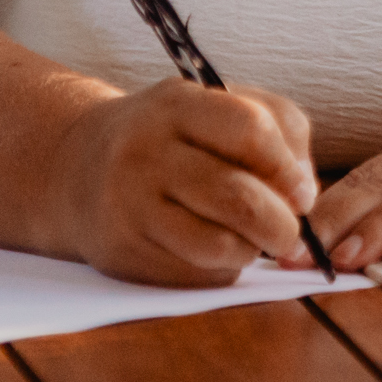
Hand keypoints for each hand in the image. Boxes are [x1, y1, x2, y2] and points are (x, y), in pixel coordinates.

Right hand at [43, 79, 317, 287]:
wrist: (77, 166)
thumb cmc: (169, 136)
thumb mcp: (214, 105)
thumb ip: (276, 127)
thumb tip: (304, 191)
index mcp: (176, 105)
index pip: (249, 129)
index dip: (288, 167)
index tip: (302, 192)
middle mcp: (146, 153)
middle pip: (239, 198)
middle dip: (282, 224)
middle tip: (290, 230)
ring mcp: (129, 207)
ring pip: (219, 246)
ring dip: (251, 250)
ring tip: (248, 238)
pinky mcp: (124, 254)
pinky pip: (195, 275)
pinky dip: (220, 269)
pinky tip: (210, 249)